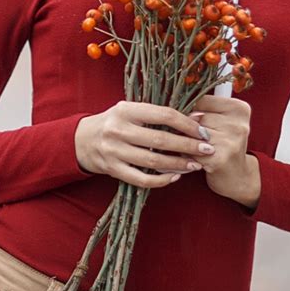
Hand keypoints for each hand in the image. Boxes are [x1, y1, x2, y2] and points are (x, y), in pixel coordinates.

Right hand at [74, 101, 213, 189]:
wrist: (82, 140)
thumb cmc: (115, 122)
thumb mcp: (132, 111)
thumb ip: (159, 115)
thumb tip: (197, 118)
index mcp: (126, 110)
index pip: (164, 115)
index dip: (187, 124)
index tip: (203, 131)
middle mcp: (118, 130)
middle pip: (161, 140)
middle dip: (188, 146)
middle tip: (207, 150)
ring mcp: (114, 151)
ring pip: (153, 162)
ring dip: (178, 164)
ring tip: (195, 165)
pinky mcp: (113, 170)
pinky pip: (141, 179)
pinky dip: (161, 180)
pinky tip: (175, 176)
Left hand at [191, 94, 260, 207]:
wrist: (237, 176)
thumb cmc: (224, 145)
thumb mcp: (222, 122)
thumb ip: (204, 110)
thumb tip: (175, 106)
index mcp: (240, 108)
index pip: (202, 100)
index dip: (190, 110)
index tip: (189, 119)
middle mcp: (238, 124)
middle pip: (195, 117)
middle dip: (187, 128)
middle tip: (192, 138)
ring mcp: (230, 141)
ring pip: (191, 134)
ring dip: (184, 142)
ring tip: (192, 148)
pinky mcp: (220, 158)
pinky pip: (190, 151)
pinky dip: (186, 156)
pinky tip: (193, 159)